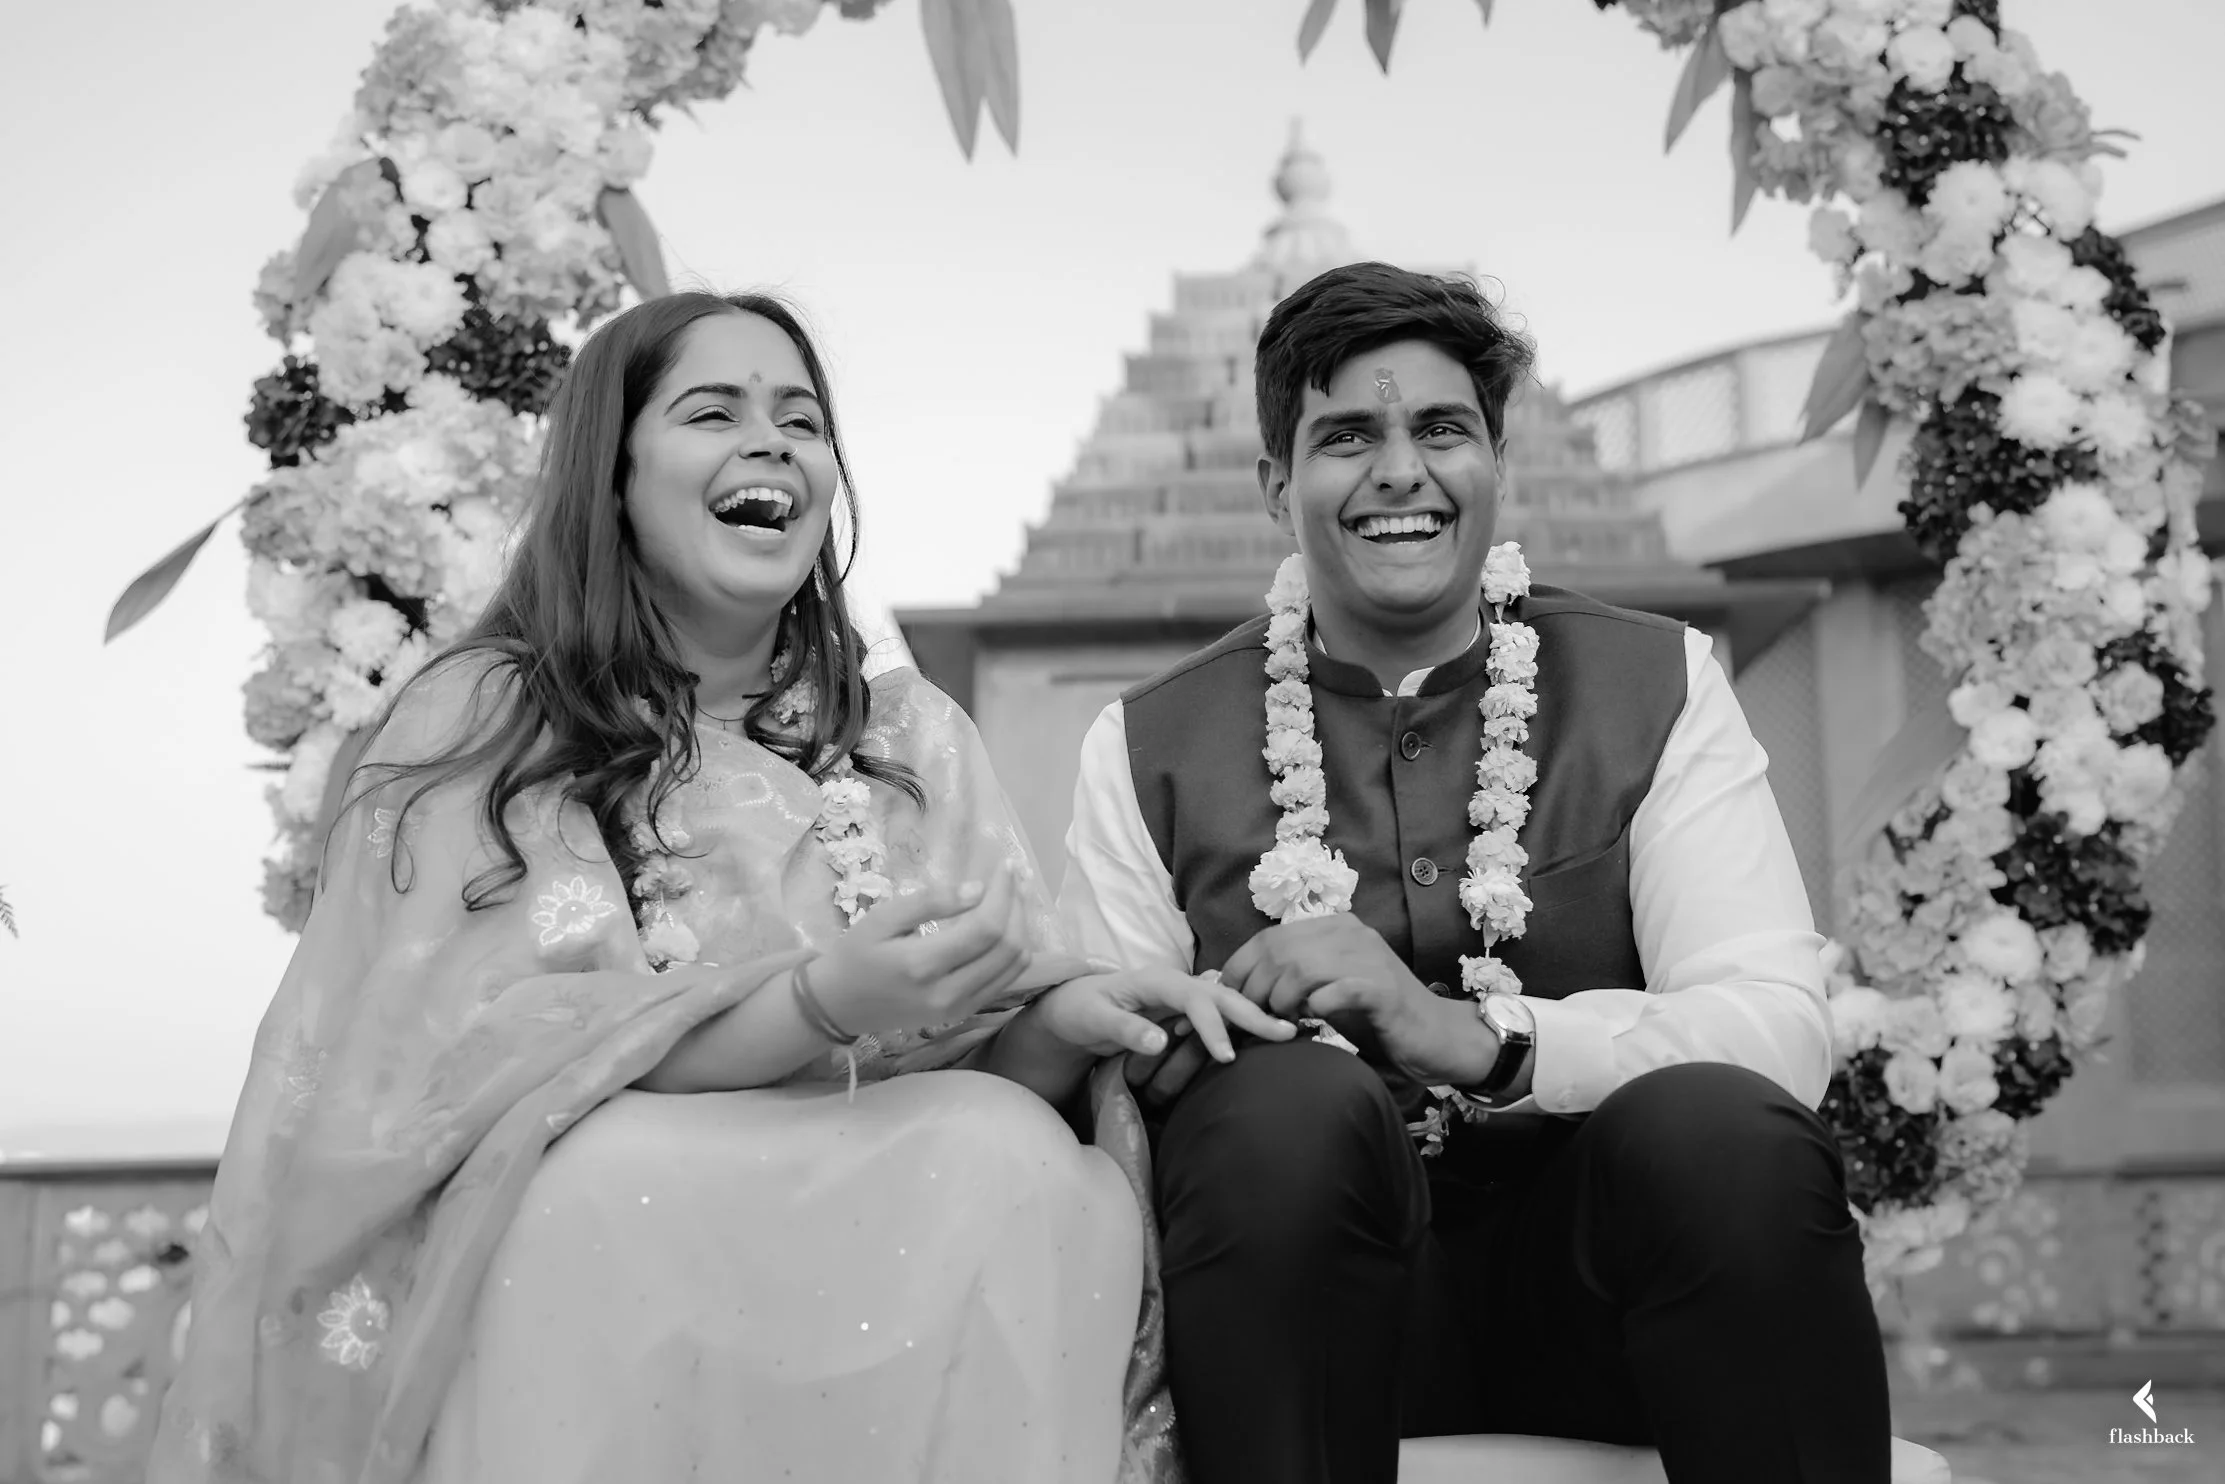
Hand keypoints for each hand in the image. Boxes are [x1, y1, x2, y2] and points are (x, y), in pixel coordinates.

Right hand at [806, 864, 1035, 1037]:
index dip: (1003, 893)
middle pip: (1007, 947)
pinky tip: (1007, 925)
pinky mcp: (964, 1013)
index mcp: (922, 965)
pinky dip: (1014, 950)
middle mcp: (948, 993)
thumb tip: (977, 890)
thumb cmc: (857, 954)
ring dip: (1022, 926)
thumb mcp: (883, 918)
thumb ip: (929, 902)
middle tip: (1013, 877)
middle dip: (1018, 906)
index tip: (1004, 865)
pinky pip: (1006, 980)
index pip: (985, 928)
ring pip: (1014, 965)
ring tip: (1015, 896)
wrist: (841, 1005)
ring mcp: (960, 1008)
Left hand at [1032, 967, 1298, 1062]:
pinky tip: (1261, 1038)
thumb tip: (1162, 1041)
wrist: (1070, 1007)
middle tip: (1287, 1033)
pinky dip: (1240, 1025)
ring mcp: (1181, 998)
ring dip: (1254, 1018)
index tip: (1227, 1056)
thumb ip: (1124, 1029)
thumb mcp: (1092, 1020)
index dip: (1212, 1025)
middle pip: (1221, 995)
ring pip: (1225, 1004)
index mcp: (1155, 981)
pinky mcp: (1183, 1013)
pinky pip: (1217, 1017)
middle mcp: (1175, 985)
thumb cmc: (1077, 1011)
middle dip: (1254, 1013)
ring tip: (1287, 1034)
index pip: (1193, 998)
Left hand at [1220, 914, 1493, 1087]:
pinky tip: (1313, 1024)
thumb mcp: (1329, 992)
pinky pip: (1332, 992)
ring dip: (1279, 1002)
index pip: (1267, 938)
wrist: (1438, 1037)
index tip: (1231, 1002)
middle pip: (1277, 952)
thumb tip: (1242, 992)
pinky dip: (1313, 1011)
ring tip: (1281, 1025)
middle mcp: (1349, 934)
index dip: (1239, 970)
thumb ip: (1293, 982)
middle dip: (1253, 990)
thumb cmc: (1378, 1019)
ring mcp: (1368, 958)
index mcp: (1334, 928)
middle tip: (1252, 1021)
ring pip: (1299, 969)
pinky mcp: (1382, 988)